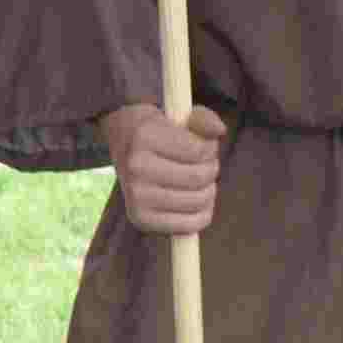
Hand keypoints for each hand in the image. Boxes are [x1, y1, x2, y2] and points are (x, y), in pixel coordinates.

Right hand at [101, 101, 226, 235]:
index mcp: (145, 137)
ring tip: (201, 182)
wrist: (123, 143)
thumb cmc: (159, 130)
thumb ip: (204, 119)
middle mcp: (136, 167)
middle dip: (212, 171)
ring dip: (209, 192)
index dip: (211, 149)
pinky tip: (199, 203)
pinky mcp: (140, 218)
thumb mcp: (178, 116)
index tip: (205, 146)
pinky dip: (202, 216)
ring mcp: (135, 196)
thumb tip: (219, 131)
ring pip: (196, 201)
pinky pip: (186, 226)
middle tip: (207, 165)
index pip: (198, 151)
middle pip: (198, 178)